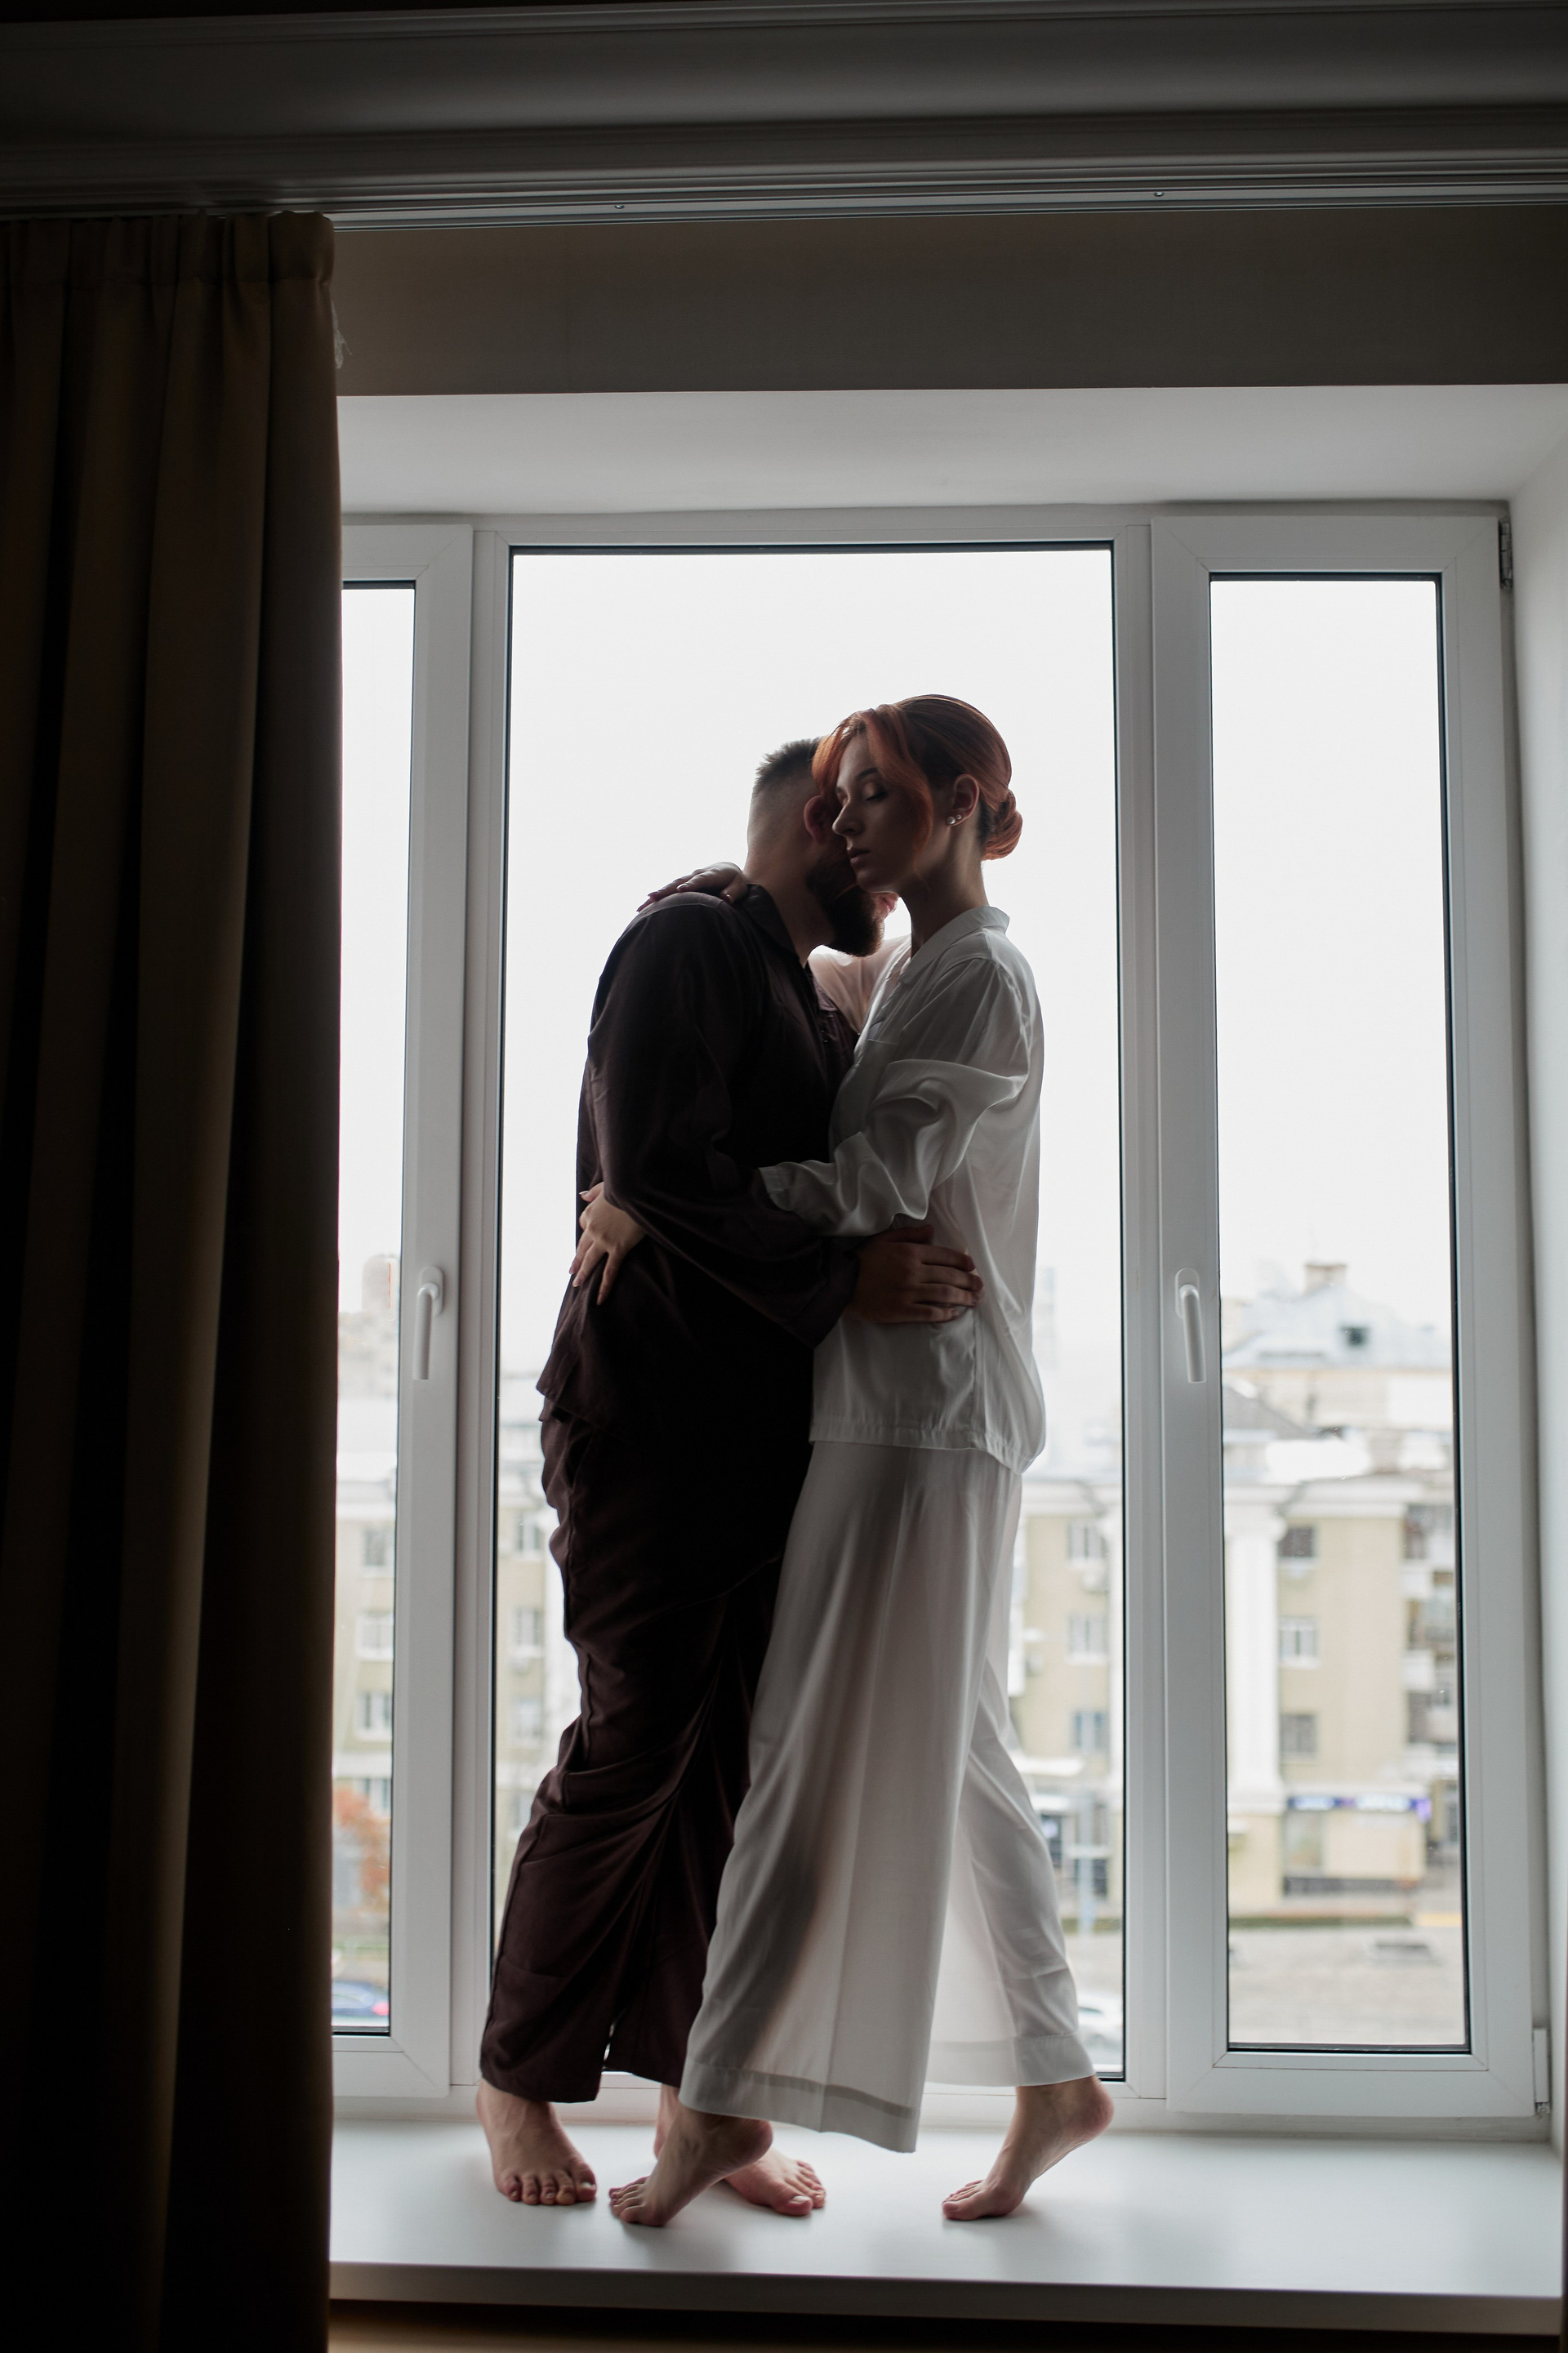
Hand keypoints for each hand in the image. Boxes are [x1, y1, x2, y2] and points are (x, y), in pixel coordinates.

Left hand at [570, 1182, 646, 1300]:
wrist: (634, 1191)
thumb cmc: (622, 1186)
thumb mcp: (604, 1187)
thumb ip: (593, 1193)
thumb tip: (582, 1195)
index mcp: (589, 1214)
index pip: (584, 1225)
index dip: (588, 1230)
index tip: (592, 1233)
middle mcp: (593, 1229)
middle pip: (582, 1248)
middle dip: (576, 1260)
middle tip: (571, 1272)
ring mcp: (604, 1241)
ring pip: (590, 1261)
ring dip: (583, 1274)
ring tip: (577, 1284)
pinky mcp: (618, 1249)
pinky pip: (610, 1271)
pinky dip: (604, 1287)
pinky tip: (599, 1299)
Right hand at [638, 862, 745, 911]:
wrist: (727, 870)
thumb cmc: (735, 881)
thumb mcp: (740, 886)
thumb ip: (733, 892)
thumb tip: (726, 899)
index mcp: (710, 875)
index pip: (699, 880)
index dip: (690, 885)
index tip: (680, 891)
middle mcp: (695, 875)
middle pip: (678, 882)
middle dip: (665, 890)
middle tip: (651, 898)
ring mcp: (687, 879)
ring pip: (670, 886)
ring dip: (656, 895)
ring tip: (641, 906)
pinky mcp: (682, 885)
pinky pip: (669, 891)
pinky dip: (657, 898)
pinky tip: (644, 908)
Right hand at [850, 1226, 983, 1323]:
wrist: (839, 1283)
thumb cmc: (861, 1259)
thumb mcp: (883, 1239)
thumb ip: (909, 1235)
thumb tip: (931, 1230)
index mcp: (910, 1252)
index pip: (944, 1256)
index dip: (962, 1262)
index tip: (972, 1267)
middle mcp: (913, 1271)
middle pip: (949, 1276)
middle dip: (969, 1282)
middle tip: (980, 1286)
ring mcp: (908, 1292)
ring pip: (944, 1295)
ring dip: (963, 1298)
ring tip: (974, 1300)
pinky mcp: (902, 1311)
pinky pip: (930, 1313)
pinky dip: (945, 1314)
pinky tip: (954, 1314)